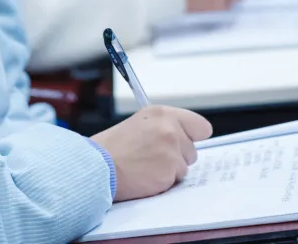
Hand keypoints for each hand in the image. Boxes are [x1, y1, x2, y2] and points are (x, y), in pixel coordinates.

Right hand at [92, 106, 212, 201]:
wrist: (98, 165)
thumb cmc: (112, 148)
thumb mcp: (139, 125)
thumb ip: (163, 128)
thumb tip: (182, 139)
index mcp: (162, 114)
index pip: (200, 126)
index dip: (193, 137)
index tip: (186, 143)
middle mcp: (170, 128)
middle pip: (192, 150)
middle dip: (177, 157)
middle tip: (154, 158)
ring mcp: (172, 150)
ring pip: (184, 167)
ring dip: (169, 171)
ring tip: (146, 167)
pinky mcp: (170, 170)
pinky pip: (175, 181)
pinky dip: (163, 182)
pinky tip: (146, 176)